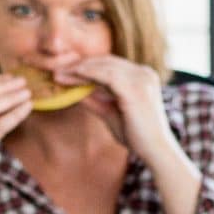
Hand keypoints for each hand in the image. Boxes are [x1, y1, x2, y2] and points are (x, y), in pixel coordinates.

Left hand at [55, 55, 172, 164]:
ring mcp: (141, 78)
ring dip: (78, 69)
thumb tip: (75, 92)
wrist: (155, 151)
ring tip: (58, 75)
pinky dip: (86, 75)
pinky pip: (105, 75)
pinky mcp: (135, 88)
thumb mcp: (110, 113)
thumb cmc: (136, 136)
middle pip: (106, 61)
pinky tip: (71, 79)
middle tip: (57, 70)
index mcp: (142, 77)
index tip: (66, 72)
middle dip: (80, 65)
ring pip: (103, 66)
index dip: (88, 67)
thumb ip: (95, 101)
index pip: (111, 65)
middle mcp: (144, 73)